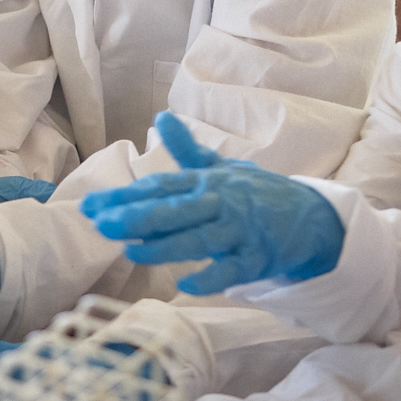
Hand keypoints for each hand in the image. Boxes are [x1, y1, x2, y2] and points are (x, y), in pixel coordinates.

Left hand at [79, 111, 344, 294]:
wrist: (310, 218)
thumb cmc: (255, 194)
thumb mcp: (222, 168)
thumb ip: (187, 149)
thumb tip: (160, 117)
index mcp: (207, 181)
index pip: (160, 187)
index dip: (125, 195)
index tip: (90, 205)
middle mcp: (220, 202)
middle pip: (175, 209)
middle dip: (137, 216)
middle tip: (101, 224)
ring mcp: (239, 231)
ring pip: (200, 239)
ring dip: (166, 246)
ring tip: (132, 252)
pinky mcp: (256, 259)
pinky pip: (231, 270)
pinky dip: (211, 277)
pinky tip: (186, 283)